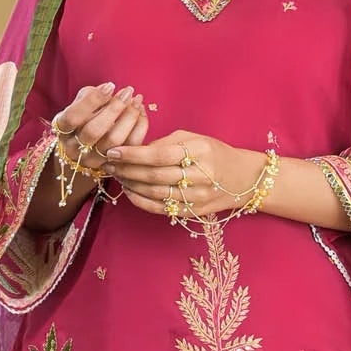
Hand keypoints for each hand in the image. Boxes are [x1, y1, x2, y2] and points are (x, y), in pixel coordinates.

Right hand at [51, 82, 147, 175]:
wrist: (83, 147)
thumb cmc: (82, 118)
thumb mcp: (78, 104)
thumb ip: (90, 96)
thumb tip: (109, 89)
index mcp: (62, 129)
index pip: (73, 117)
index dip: (92, 101)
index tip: (110, 86)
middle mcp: (74, 148)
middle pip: (94, 130)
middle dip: (114, 109)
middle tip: (127, 92)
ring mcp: (93, 160)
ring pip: (114, 141)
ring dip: (129, 117)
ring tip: (136, 100)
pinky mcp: (112, 164)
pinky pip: (129, 147)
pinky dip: (138, 128)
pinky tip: (140, 112)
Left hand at [105, 131, 264, 218]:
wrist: (242, 179)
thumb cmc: (214, 153)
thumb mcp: (194, 139)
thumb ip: (165, 143)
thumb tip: (135, 149)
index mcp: (200, 152)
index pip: (159, 155)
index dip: (133, 154)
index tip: (114, 151)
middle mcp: (201, 176)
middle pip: (155, 176)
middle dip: (126, 169)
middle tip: (108, 163)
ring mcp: (198, 197)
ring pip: (156, 194)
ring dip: (130, 185)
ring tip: (116, 175)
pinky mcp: (193, 212)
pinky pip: (162, 209)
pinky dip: (141, 201)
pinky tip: (129, 192)